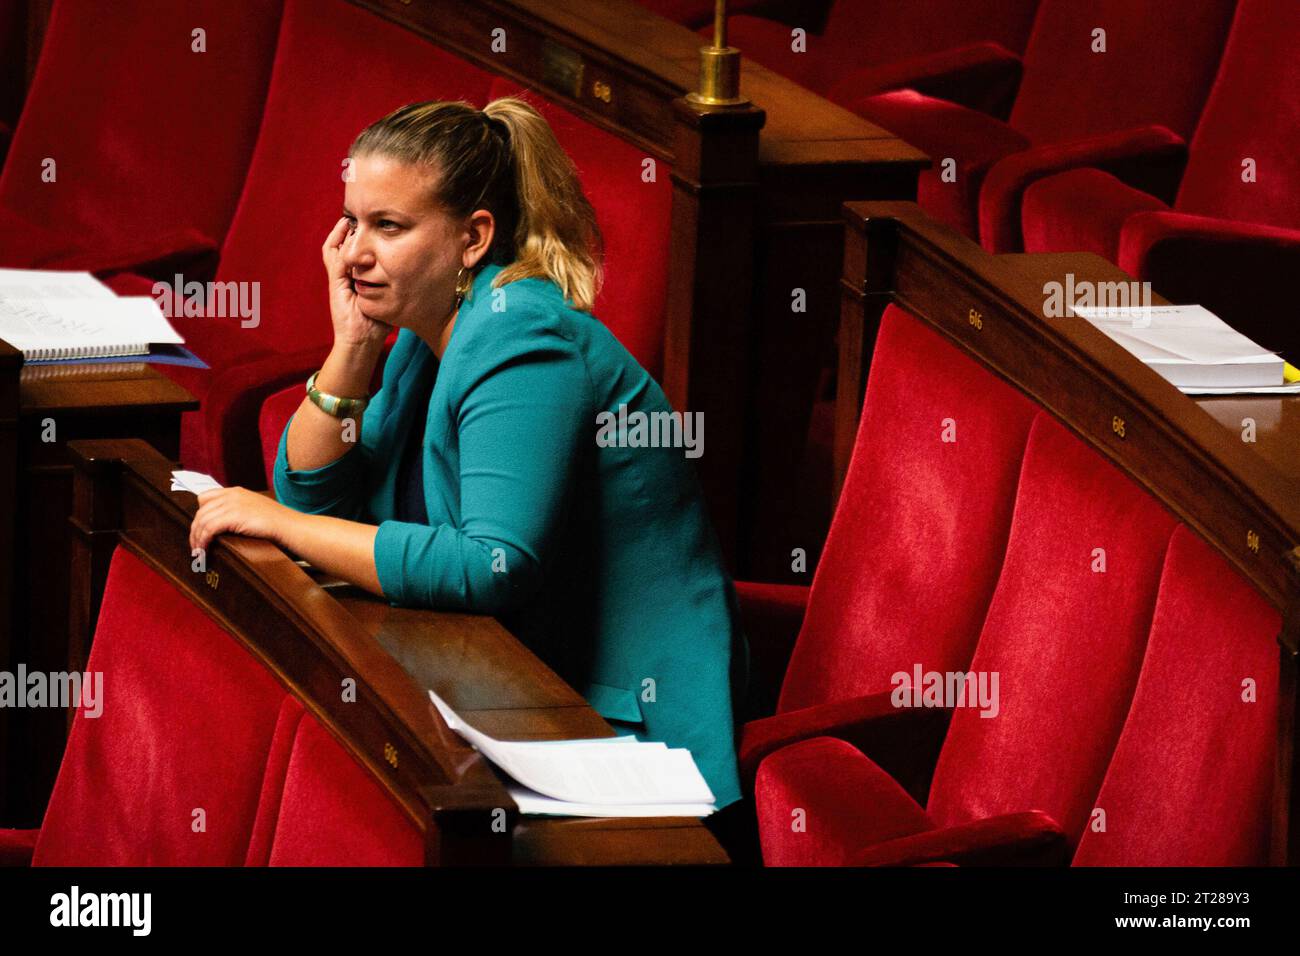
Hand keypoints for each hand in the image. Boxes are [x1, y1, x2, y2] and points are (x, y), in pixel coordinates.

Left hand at [189, 487, 296, 553]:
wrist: (289, 526)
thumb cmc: (277, 523)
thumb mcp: (255, 510)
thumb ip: (239, 511)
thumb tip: (224, 526)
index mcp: (236, 492)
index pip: (205, 498)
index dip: (200, 515)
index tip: (200, 530)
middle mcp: (231, 495)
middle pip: (201, 511)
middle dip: (195, 530)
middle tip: (195, 546)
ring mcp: (232, 504)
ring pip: (202, 521)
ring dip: (196, 538)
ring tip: (198, 552)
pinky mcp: (233, 516)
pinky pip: (208, 528)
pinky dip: (203, 540)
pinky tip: (204, 550)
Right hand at [322, 217, 390, 349]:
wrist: (361, 344)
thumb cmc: (377, 325)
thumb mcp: (388, 299)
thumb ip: (394, 286)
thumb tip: (415, 273)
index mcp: (354, 280)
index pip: (353, 253)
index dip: (359, 238)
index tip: (372, 224)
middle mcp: (344, 277)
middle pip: (341, 246)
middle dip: (349, 230)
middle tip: (359, 214)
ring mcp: (338, 279)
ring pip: (334, 248)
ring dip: (340, 232)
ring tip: (349, 218)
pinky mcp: (335, 283)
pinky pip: (332, 256)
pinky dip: (338, 242)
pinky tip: (346, 230)